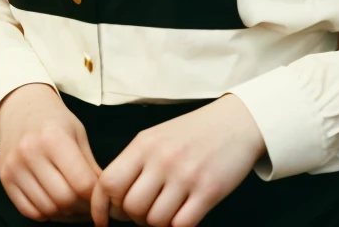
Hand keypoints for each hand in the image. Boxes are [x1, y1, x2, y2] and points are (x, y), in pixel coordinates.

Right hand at [0, 83, 102, 220]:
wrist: (19, 108)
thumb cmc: (54, 120)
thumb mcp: (77, 133)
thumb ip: (90, 166)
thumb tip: (106, 198)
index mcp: (53, 137)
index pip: (82, 182)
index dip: (97, 197)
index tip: (103, 199)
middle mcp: (30, 152)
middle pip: (64, 199)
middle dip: (82, 207)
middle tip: (89, 204)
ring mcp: (14, 167)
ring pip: (48, 209)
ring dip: (65, 214)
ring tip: (73, 204)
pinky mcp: (5, 179)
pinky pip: (29, 211)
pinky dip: (46, 213)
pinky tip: (54, 202)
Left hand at [90, 94, 264, 226]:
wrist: (236, 122)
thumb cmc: (193, 132)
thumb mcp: (157, 137)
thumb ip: (135, 163)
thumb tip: (113, 199)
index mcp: (144, 143)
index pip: (109, 182)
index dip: (102, 206)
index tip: (106, 219)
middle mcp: (161, 158)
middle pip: (130, 207)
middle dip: (135, 218)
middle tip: (146, 212)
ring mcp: (185, 175)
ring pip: (155, 220)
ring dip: (158, 223)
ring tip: (167, 211)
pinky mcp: (209, 190)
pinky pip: (182, 225)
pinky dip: (179, 226)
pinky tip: (184, 213)